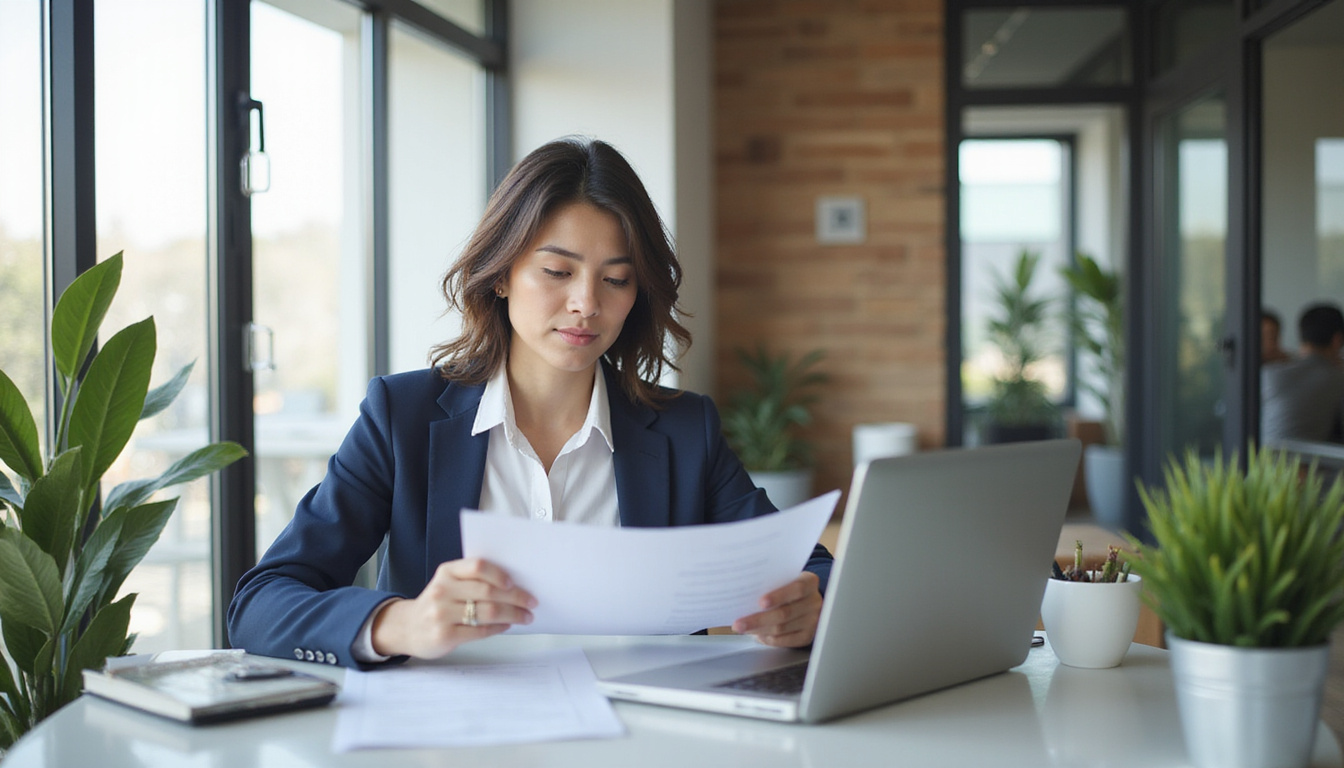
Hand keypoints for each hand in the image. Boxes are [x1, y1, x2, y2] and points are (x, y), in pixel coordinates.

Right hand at [370, 558, 536, 658]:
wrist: (407, 628)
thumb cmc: (438, 603)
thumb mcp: (449, 583)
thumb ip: (473, 580)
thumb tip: (514, 584)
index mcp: (447, 572)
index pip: (477, 566)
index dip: (499, 574)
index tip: (515, 582)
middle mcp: (442, 591)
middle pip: (488, 591)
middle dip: (516, 597)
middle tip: (531, 601)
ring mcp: (442, 614)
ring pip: (488, 612)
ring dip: (513, 614)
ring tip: (526, 616)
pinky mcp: (445, 635)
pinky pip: (480, 630)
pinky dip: (499, 627)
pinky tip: (508, 625)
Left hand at [731, 571, 821, 647]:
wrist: (806, 599)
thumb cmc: (789, 587)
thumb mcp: (784, 578)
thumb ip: (771, 583)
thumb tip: (745, 594)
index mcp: (809, 582)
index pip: (796, 589)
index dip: (778, 596)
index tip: (761, 602)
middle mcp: (814, 602)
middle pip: (785, 613)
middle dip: (758, 619)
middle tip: (739, 624)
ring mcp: (812, 621)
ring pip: (782, 629)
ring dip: (759, 630)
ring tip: (743, 629)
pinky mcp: (807, 636)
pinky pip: (785, 641)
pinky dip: (768, 639)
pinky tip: (757, 635)